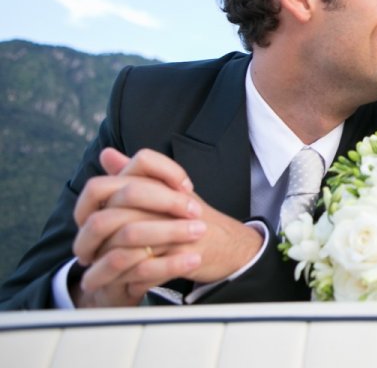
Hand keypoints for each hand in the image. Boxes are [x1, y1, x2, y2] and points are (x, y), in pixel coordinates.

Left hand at [71, 148, 262, 306]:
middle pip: (113, 218)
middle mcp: (163, 203)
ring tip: (96, 276)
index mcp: (156, 185)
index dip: (91, 210)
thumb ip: (134, 173)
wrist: (229, 243)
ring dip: (106, 266)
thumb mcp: (164, 191)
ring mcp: (173, 228)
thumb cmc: (193, 218)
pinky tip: (123, 284)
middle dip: (93, 242)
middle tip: (85, 256)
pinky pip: (145, 267)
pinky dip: (130, 279)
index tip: (86, 226)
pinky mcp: (182, 252)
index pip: (109, 189)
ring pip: (125, 245)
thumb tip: (107, 155)